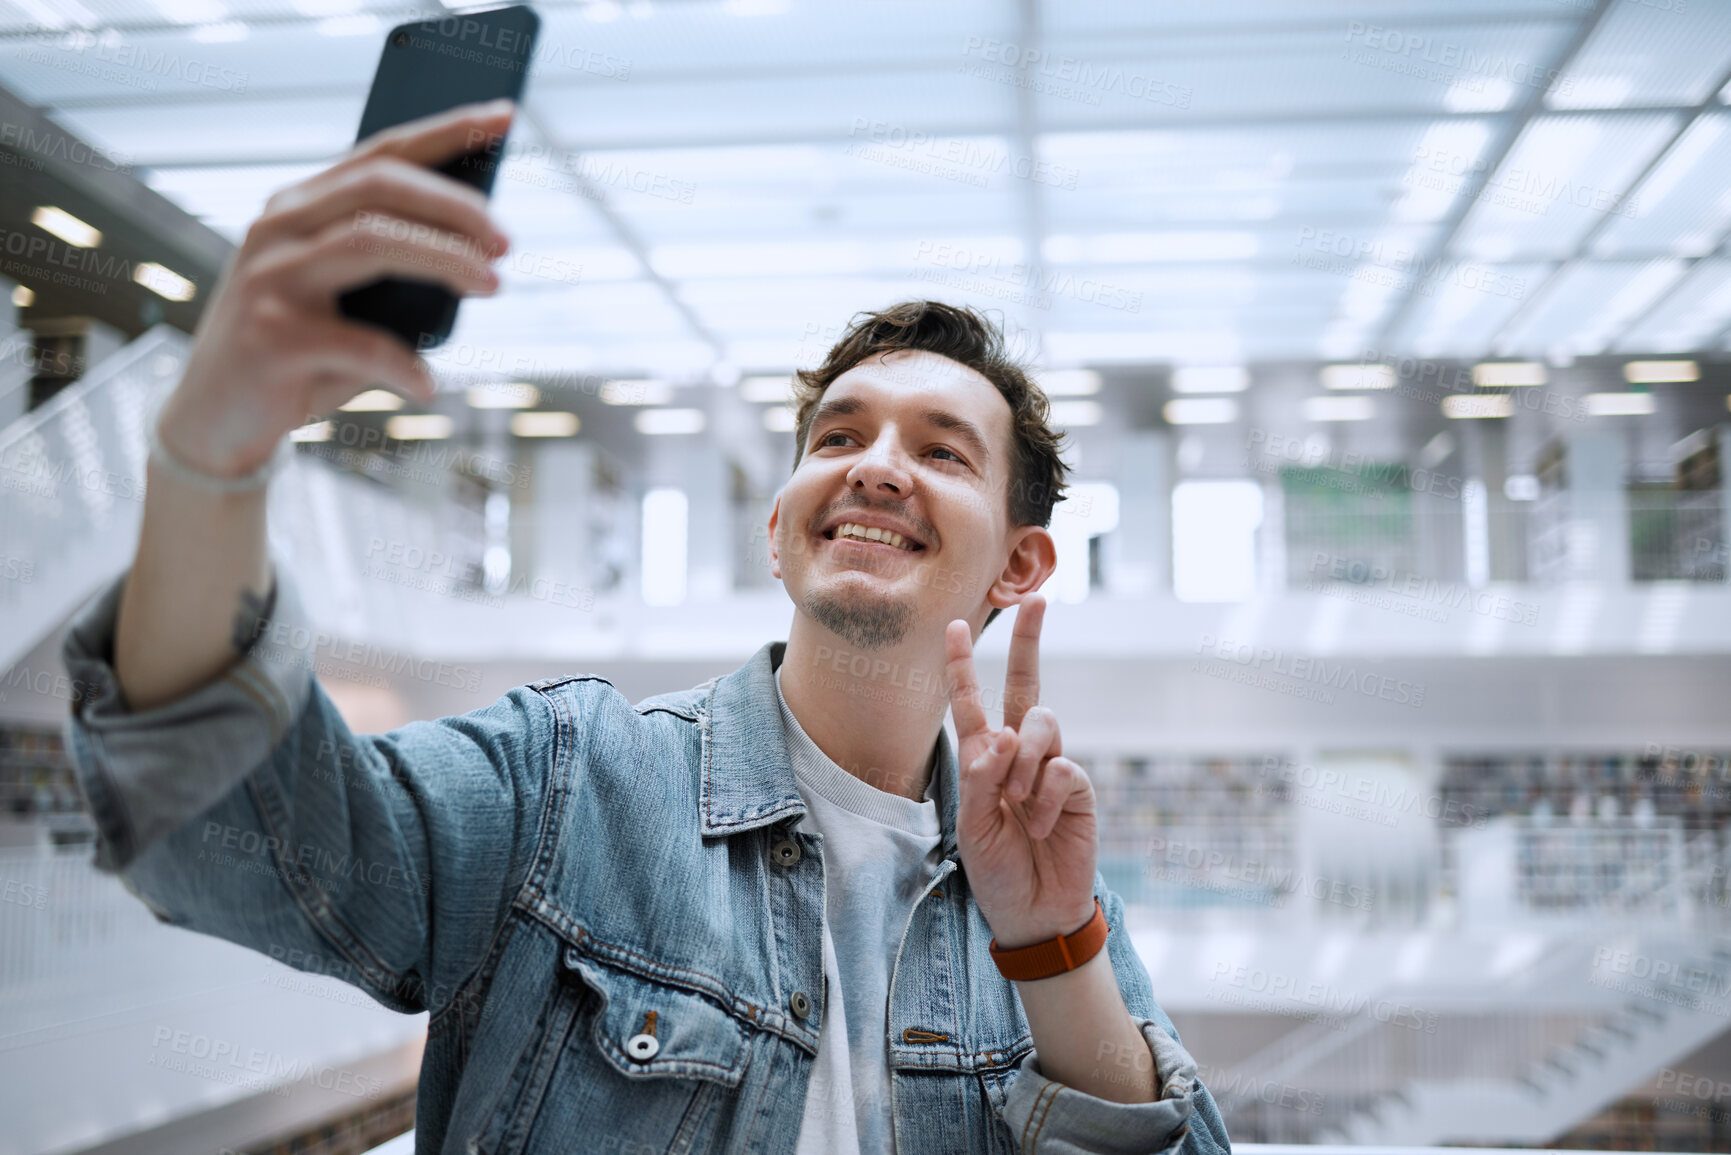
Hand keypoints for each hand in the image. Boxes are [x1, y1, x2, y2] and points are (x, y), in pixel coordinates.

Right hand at [155, 100, 515, 478]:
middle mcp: (279, 229)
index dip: (445, 132)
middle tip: (507, 241)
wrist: (217, 418)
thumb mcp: (347, 299)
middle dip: (455, 206)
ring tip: (492, 284)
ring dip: (444, 259)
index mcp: (301, 207)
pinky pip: (359, 343)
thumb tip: (480, 255)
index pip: (381, 154)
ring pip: (369, 241)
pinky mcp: (270, 337)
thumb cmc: (300, 355)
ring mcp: (269, 278)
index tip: (504, 117)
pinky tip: (427, 384)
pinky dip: (405, 365)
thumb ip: (392, 269)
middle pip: (379, 188)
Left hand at [945, 594, 1097, 951]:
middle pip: (1026, 684)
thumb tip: (1003, 736)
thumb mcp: (969, 826)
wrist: (1034, 910)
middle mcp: (1018, 752)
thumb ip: (979, 779)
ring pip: (1040, 724)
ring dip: (1023, 764)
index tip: (956, 625)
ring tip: (1018, 807)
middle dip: (1030, 640)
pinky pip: (1061, 767)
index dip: (963, 663)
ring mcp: (1050, 766)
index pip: (971, 701)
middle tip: (1037, 599)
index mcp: (983, 757)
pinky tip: (1041, 825)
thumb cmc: (996, 868)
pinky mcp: (1077, 786)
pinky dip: (1044, 797)